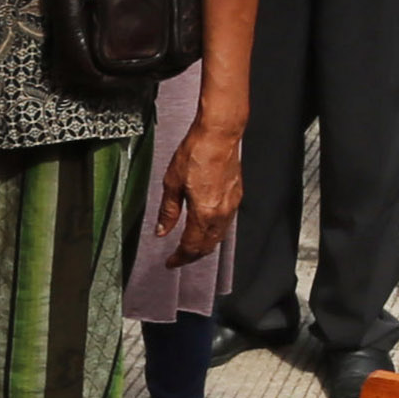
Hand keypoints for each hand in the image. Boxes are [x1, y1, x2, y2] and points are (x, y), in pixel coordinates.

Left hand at [157, 116, 244, 261]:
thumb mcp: (172, 183)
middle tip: (179, 258)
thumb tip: (162, 230)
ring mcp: (231, 205)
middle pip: (207, 246)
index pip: (191, 247)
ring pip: (218, 237)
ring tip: (191, 246)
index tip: (171, 262)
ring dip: (204, 245)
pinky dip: (214, 232)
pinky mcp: (236, 196)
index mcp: (204, 213)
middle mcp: (221, 214)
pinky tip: (206, 227)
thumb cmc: (196, 152)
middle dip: (192, 256)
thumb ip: (168, 211)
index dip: (180, 258)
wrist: (219, 135)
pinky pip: (226, 224)